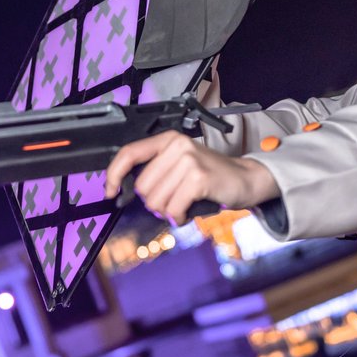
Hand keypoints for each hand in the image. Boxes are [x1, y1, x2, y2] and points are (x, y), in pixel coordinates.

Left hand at [104, 131, 279, 223]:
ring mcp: (188, 160)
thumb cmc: (211, 177)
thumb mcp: (181, 165)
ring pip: (157, 201)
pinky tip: (189, 211)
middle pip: (143, 186)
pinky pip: (173, 208)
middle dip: (155, 203)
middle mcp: (177, 146)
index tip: (110, 191)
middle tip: (172, 202)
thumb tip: (127, 189)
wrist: (245, 179)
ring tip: (183, 206)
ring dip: (168, 212)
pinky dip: (179, 216)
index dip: (114, 175)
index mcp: (168, 140)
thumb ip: (157, 171)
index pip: (129, 153)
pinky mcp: (198, 177)